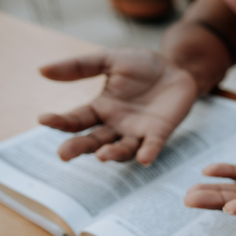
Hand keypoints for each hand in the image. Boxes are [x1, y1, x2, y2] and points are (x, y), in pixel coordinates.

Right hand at [38, 48, 196, 164]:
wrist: (176, 68)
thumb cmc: (142, 66)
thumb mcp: (109, 60)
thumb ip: (79, 66)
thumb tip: (42, 70)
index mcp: (100, 108)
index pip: (76, 120)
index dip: (60, 122)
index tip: (44, 120)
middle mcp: (116, 125)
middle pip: (94, 141)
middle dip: (79, 148)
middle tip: (63, 154)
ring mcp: (137, 132)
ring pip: (122, 149)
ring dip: (112, 153)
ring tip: (102, 155)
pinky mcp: (160, 133)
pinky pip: (153, 146)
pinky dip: (148, 153)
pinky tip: (144, 159)